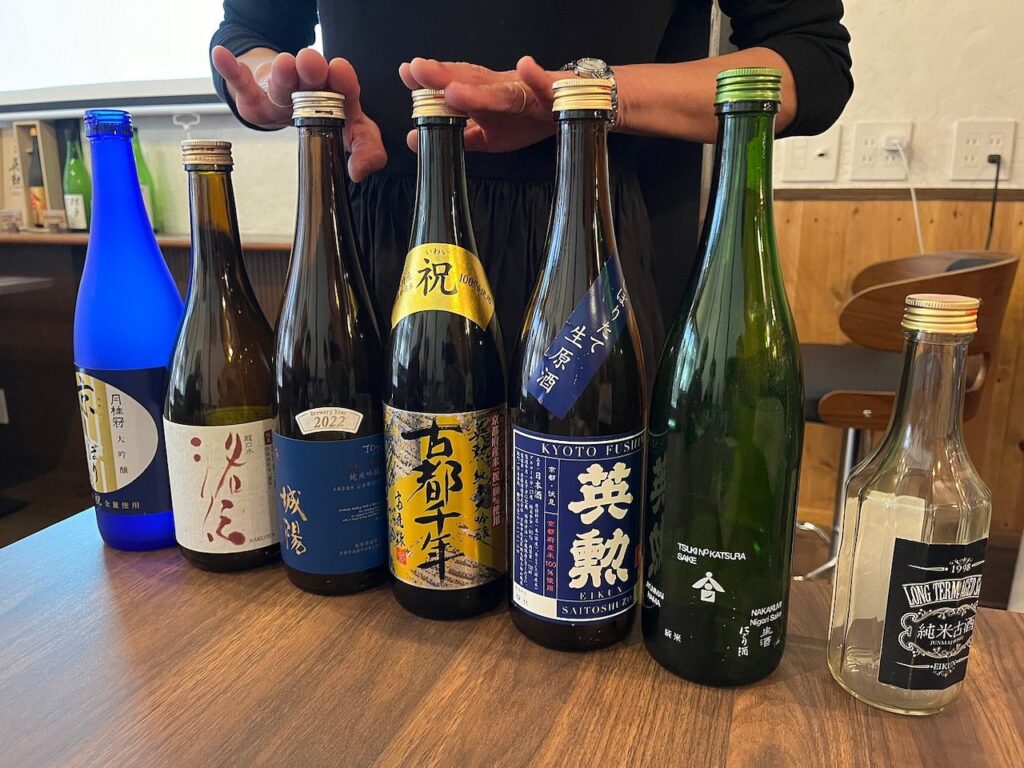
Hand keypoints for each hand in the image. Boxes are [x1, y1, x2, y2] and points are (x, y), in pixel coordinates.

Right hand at [211, 45, 386, 181]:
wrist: (289, 103)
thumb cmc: (327, 120)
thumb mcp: (355, 138)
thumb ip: (367, 153)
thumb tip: (359, 172)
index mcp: (339, 96)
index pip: (346, 88)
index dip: (344, 80)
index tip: (340, 73)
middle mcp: (311, 89)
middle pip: (312, 79)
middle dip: (312, 70)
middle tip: (312, 65)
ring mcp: (282, 92)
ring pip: (281, 81)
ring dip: (282, 73)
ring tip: (282, 66)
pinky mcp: (255, 97)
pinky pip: (242, 82)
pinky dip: (231, 70)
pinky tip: (222, 55)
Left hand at [398, 56, 562, 152]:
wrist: (575, 109)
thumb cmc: (529, 119)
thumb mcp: (488, 135)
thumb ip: (455, 136)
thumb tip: (414, 140)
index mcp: (484, 97)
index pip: (454, 84)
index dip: (430, 80)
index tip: (407, 73)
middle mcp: (502, 89)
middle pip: (471, 82)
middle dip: (444, 76)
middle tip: (418, 70)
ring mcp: (527, 91)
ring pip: (501, 90)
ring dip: (479, 89)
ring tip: (454, 89)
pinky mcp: (554, 95)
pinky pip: (547, 87)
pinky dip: (537, 77)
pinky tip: (526, 65)